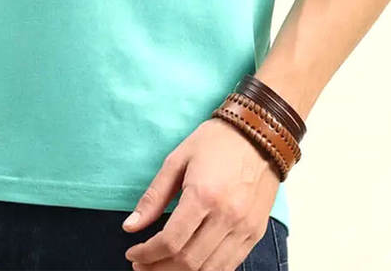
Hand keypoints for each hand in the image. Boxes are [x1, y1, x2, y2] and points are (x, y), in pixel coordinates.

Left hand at [121, 117, 280, 270]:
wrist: (260, 133)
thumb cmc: (216, 142)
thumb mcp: (177, 159)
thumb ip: (154, 196)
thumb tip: (130, 227)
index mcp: (203, 195)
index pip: (171, 241)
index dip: (147, 254)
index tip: (133, 254)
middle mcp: (226, 217)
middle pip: (188, 262)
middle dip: (159, 269)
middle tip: (142, 266)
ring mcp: (244, 228)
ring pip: (209, 270)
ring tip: (162, 268)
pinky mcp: (256, 233)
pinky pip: (230, 266)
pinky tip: (190, 265)